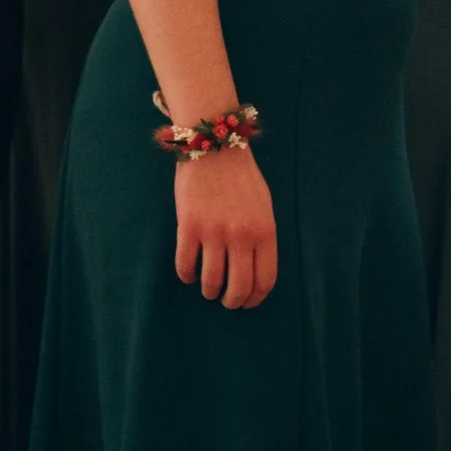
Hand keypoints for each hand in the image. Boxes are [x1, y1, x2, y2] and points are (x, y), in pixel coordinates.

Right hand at [173, 141, 277, 309]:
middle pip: (238, 287)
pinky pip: (185, 265)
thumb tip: (254, 269)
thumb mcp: (264, 206)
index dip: (255, 298)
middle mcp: (241, 236)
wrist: (214, 148)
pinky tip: (189, 273)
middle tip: (227, 301)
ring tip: (208, 289)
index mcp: (265, 231)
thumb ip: (262, 237)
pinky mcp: (188, 227)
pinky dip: (187, 276)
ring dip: (209, 292)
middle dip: (232, 301)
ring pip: (211, 281)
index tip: (247, 302)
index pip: (264, 280)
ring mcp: (214, 232)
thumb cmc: (241, 178)